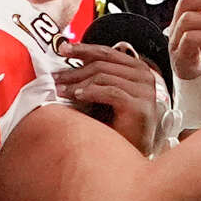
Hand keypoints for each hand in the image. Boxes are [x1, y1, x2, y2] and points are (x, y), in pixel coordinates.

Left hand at [54, 41, 159, 155]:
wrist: (131, 151)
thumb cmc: (118, 123)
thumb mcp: (106, 93)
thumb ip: (98, 76)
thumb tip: (71, 62)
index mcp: (138, 69)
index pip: (108, 52)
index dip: (84, 49)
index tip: (63, 49)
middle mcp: (145, 76)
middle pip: (103, 64)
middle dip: (75, 70)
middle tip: (56, 78)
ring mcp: (145, 90)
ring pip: (105, 76)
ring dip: (78, 82)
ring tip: (62, 91)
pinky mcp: (140, 105)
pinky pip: (111, 92)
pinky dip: (91, 92)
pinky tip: (77, 96)